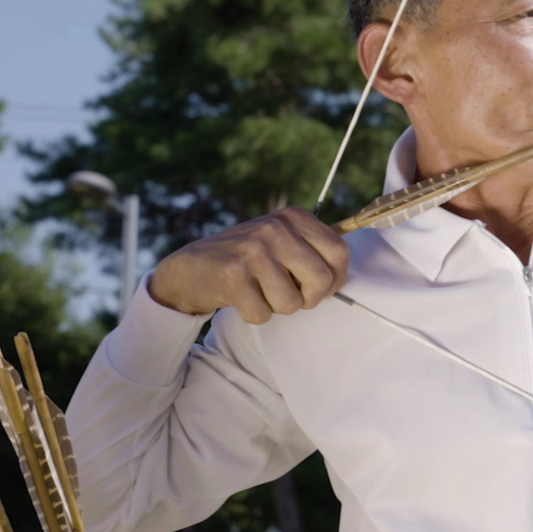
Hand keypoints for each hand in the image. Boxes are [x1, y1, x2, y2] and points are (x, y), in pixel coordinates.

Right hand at [148, 207, 349, 324]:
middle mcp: (275, 228)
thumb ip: (312, 250)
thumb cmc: (246, 260)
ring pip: (292, 303)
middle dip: (309, 299)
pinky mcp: (233, 275)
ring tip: (260, 292)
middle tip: (291, 296)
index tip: (322, 288)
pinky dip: (254, 314)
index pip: (339, 252)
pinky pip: (262, 314)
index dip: (336, 279)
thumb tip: (343, 274)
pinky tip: (240, 297)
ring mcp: (253, 250)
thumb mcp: (281, 240)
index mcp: (293, 217)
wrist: (189, 269)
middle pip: (321, 281)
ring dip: (278, 308)